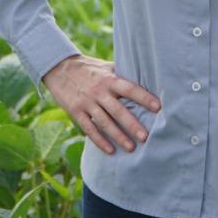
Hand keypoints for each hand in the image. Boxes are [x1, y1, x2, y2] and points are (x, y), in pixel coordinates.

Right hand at [41, 54, 160, 154]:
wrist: (59, 68)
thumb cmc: (89, 68)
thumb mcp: (106, 67)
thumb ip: (122, 74)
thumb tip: (146, 77)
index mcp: (110, 79)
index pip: (130, 89)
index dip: (144, 97)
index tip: (158, 107)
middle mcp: (99, 92)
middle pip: (118, 110)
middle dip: (132, 124)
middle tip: (146, 137)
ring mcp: (87, 103)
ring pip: (104, 122)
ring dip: (118, 136)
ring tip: (131, 148)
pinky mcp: (75, 112)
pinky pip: (89, 129)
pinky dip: (100, 141)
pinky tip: (110, 150)